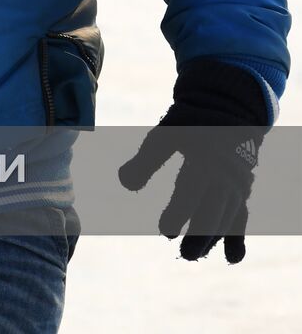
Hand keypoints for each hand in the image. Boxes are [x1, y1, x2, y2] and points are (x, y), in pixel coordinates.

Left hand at [118, 59, 267, 262]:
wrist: (225, 108)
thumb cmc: (189, 122)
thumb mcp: (165, 134)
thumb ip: (145, 159)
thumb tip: (124, 183)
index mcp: (204, 158)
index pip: (190, 191)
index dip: (178, 212)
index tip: (165, 232)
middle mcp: (224, 174)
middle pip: (213, 210)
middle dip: (199, 234)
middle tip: (184, 254)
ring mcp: (236, 183)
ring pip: (227, 217)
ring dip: (213, 238)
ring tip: (194, 255)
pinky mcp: (242, 190)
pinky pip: (242, 216)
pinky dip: (238, 237)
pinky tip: (233, 258)